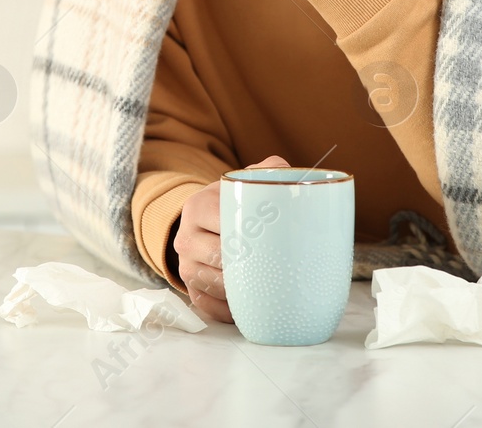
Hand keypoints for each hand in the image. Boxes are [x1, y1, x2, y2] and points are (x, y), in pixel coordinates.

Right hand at [173, 155, 288, 323]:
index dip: (254, 237)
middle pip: (220, 260)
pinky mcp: (190, 287)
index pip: (226, 226)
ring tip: (270, 288)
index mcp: (199, 206)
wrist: (209, 217)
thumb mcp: (249, 178)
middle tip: (280, 268)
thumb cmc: (237, 201)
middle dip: (251, 266)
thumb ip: (271, 171)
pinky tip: (251, 305)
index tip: (276, 242)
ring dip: (242, 291)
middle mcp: (185, 237)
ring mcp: (185, 265)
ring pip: (214, 285)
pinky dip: (230, 309)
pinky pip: (208, 305)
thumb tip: (296, 179)